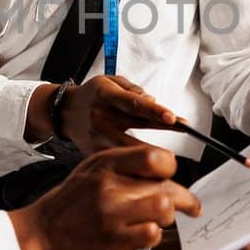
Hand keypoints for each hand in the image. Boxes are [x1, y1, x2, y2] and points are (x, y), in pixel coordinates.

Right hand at [10, 144, 200, 249]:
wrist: (36, 237)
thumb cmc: (65, 207)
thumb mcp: (88, 172)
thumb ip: (122, 167)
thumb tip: (159, 170)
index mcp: (105, 163)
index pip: (156, 156)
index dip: (170, 168)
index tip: (171, 178)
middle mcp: (110, 184)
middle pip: (167, 184)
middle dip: (185, 199)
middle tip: (192, 207)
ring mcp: (113, 212)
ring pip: (165, 206)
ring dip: (169, 217)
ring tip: (162, 221)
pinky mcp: (115, 240)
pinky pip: (153, 233)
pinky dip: (154, 236)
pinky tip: (143, 236)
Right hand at [57, 74, 176, 153]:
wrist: (66, 113)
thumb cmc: (93, 95)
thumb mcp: (110, 81)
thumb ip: (132, 90)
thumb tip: (152, 101)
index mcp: (104, 96)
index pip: (133, 104)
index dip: (155, 111)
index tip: (173, 117)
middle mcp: (100, 118)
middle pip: (136, 128)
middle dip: (162, 129)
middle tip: (183, 130)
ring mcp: (97, 139)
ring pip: (130, 149)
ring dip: (152, 152)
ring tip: (171, 154)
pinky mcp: (96, 154)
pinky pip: (121, 161)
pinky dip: (137, 164)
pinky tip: (151, 167)